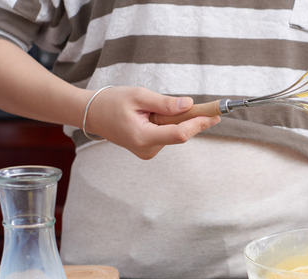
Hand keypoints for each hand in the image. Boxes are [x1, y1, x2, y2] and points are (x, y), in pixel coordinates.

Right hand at [83, 86, 220, 158]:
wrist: (92, 114)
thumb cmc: (112, 102)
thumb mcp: (138, 96)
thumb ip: (165, 103)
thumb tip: (189, 105)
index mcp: (143, 137)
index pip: (179, 134)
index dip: (199, 124)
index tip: (215, 115)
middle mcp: (147, 149)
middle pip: (179, 133)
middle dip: (190, 118)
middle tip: (201, 105)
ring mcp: (148, 152)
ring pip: (173, 133)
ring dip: (174, 119)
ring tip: (150, 108)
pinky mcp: (148, 150)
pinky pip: (167, 134)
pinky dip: (167, 124)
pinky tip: (150, 116)